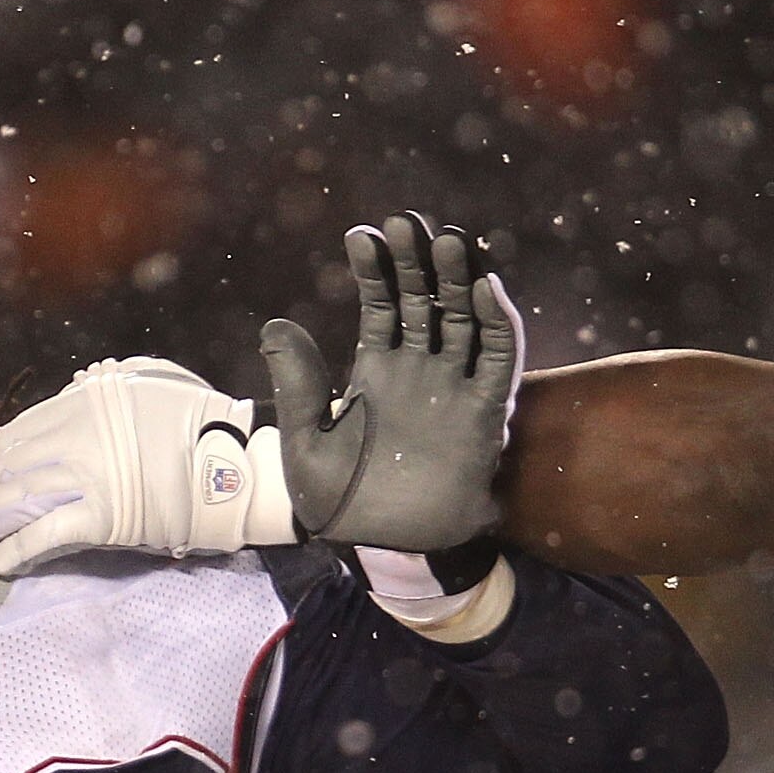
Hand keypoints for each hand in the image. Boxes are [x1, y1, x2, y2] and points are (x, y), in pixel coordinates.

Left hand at [0, 357, 290, 576]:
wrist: (234, 470)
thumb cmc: (200, 424)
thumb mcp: (152, 382)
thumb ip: (110, 383)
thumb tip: (77, 388)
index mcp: (86, 401)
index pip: (20, 430)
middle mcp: (76, 435)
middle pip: (8, 465)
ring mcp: (84, 478)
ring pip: (15, 500)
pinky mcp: (96, 519)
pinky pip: (40, 536)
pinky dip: (13, 551)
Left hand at [262, 213, 522, 549]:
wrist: (383, 550)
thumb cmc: (340, 502)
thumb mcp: (305, 443)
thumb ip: (297, 385)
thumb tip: (274, 325)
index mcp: (374, 372)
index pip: (380, 305)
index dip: (375, 269)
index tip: (362, 234)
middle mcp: (418, 371)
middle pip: (424, 301)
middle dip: (418, 262)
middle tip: (409, 221)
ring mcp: (453, 389)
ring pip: (463, 319)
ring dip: (460, 280)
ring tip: (449, 239)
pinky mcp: (484, 414)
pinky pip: (498, 361)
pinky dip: (498, 324)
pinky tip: (488, 288)